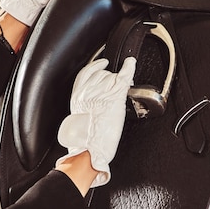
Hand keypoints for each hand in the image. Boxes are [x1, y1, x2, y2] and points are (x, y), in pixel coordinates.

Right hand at [56, 57, 135, 186]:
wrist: (92, 146)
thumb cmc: (86, 140)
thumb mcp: (81, 121)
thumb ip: (86, 110)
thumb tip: (94, 108)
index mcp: (78, 97)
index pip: (86, 73)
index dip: (96, 67)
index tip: (101, 64)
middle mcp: (88, 90)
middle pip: (101, 73)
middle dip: (110, 77)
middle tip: (116, 82)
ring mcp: (102, 91)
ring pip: (112, 75)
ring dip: (118, 79)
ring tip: (123, 82)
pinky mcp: (115, 94)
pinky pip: (124, 75)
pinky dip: (129, 67)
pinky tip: (131, 63)